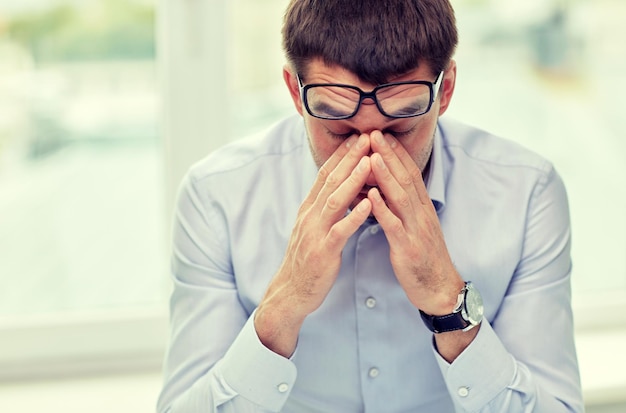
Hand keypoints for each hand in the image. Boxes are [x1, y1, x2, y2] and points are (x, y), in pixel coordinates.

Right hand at [255, 133, 372, 356]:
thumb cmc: (307, 260)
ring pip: (335, 200)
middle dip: (349, 158)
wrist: (291, 292)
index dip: (341, 154)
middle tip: (366, 137)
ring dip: (352, 180)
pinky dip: (354, 215)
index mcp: (309, 209)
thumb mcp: (312, 228)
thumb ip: (323, 208)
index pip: (325, 174)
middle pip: (330, 181)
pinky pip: (340, 230)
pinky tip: (369, 203)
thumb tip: (336, 189)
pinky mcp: (323, 252)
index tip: (357, 136)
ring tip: (369, 162)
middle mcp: (310, 216)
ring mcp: (315, 233)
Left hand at [367, 130, 463, 315]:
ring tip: (371, 156)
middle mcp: (421, 214)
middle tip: (374, 133)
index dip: (396, 153)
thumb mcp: (417, 228)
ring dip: (386, 175)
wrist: (440, 290)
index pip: (409, 174)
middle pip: (405, 179)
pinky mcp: (408, 248)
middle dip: (389, 155)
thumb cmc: (424, 259)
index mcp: (422, 208)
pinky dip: (383, 209)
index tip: (381, 134)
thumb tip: (389, 190)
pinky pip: (394, 226)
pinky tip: (371, 195)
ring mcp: (416, 230)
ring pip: (400, 198)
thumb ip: (405, 208)